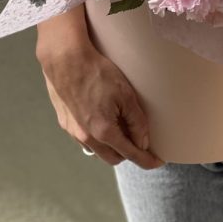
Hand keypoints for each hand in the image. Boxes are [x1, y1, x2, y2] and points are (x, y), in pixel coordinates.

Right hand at [38, 38, 164, 169]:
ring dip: (111, 146)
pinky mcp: (65, 122)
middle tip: (140, 140)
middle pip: (113, 157)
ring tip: (121, 128)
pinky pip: (84, 139)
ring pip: (97, 150)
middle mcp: (86, 137)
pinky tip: (101, 119)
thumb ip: (136, 121)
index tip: (157, 162)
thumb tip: (142, 142)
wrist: (65, 59)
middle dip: (128, 153)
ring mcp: (73, 132)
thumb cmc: (97, 73)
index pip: (130, 154)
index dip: (146, 159)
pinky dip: (97, 136)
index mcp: (103, 132)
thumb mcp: (125, 94)